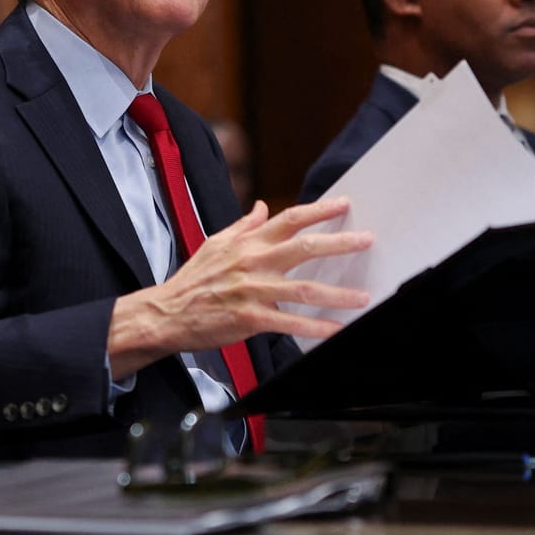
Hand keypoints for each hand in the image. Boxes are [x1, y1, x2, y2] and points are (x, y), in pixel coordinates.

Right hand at [107, 198, 371, 377]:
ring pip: (305, 289)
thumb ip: (243, 226)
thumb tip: (262, 207)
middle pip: (305, 248)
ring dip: (338, 294)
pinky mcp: (251, 318)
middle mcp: (254, 262)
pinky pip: (290, 323)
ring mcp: (254, 291)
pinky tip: (336, 329)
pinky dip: (316, 328)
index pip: (289, 219)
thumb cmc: (193, 280)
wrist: (168, 313)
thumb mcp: (215, 244)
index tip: (344, 204)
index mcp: (247, 243)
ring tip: (363, 297)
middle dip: (340, 243)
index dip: (319, 210)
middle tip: (367, 240)